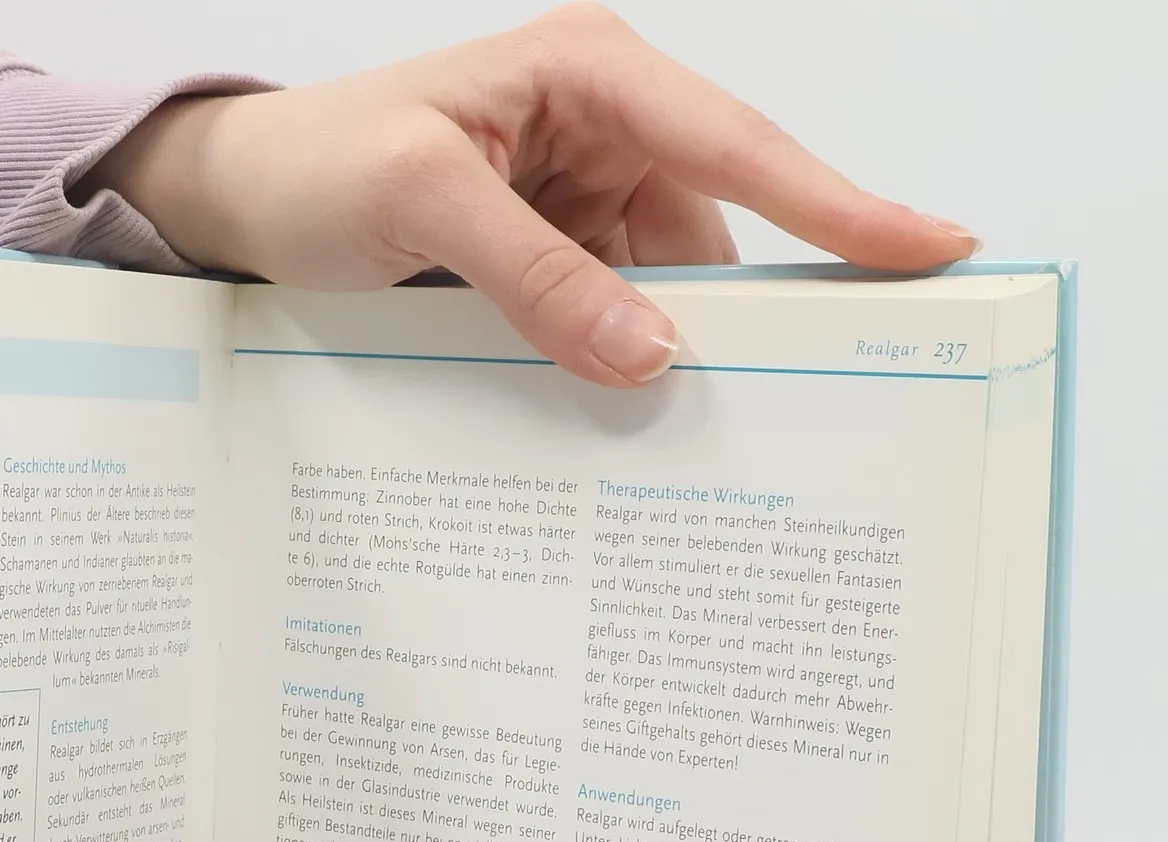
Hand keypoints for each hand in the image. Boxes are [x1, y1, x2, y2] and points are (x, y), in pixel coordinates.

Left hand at [92, 6, 978, 386]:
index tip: (931, 250)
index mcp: (590, 76)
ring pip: (661, 294)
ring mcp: (575, 205)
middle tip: (820, 398)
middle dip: (749, 314)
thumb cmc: (314, 165)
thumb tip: (648, 353)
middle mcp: (599, 133)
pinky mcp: (545, 265)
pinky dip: (610, 370)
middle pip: (715, 234)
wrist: (237, 204)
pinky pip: (604, 322)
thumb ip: (533, 275)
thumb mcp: (419, 204)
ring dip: (665, 358)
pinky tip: (616, 424)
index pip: (738, 147)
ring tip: (693, 438)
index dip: (838, 206)